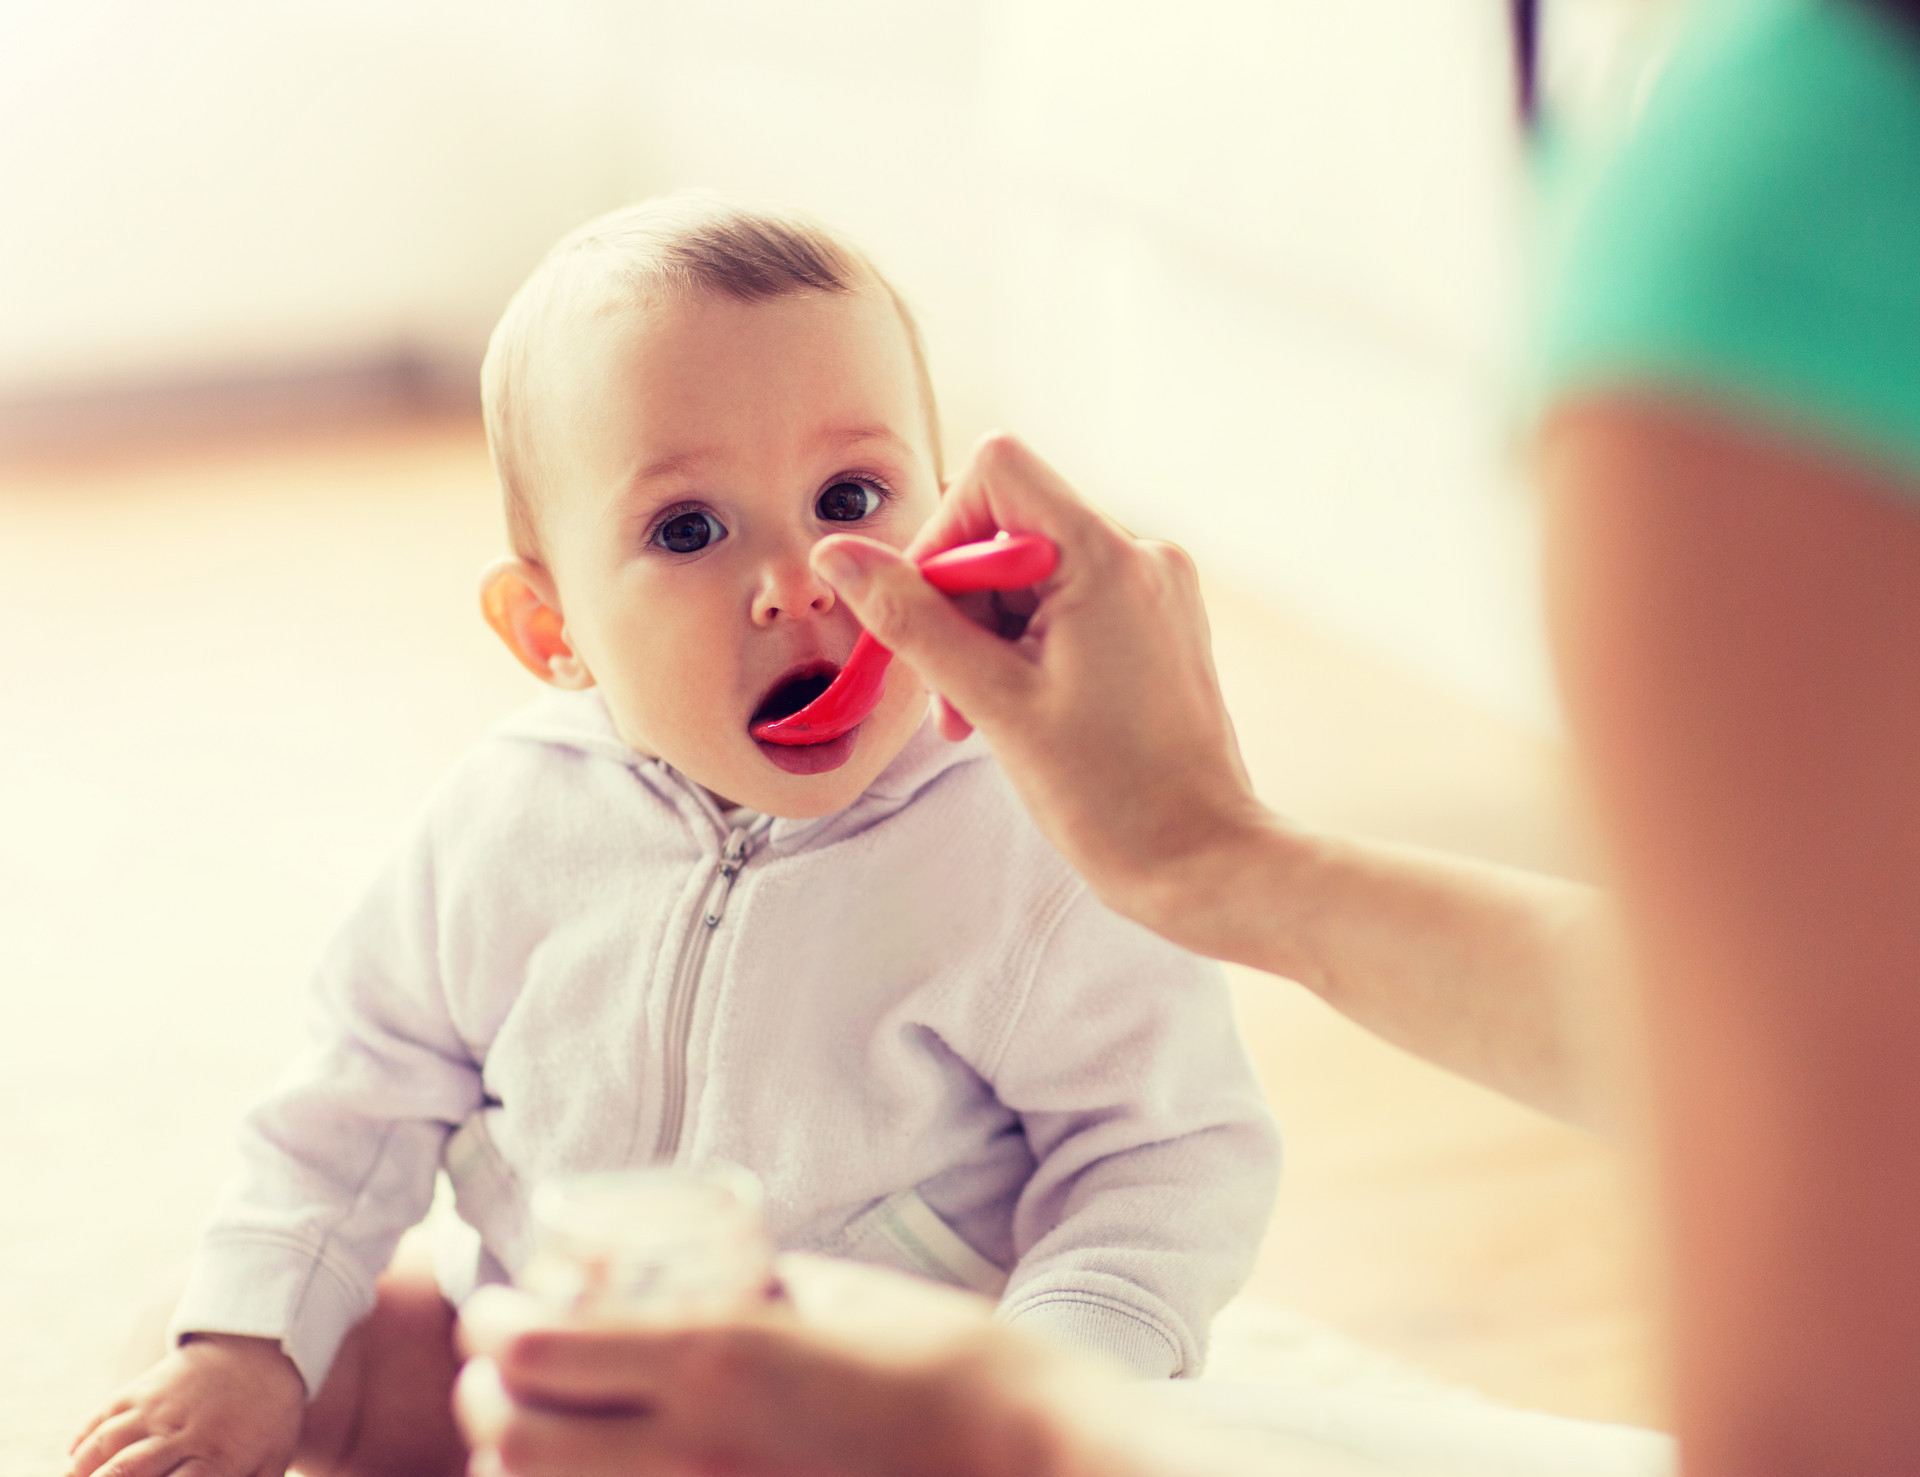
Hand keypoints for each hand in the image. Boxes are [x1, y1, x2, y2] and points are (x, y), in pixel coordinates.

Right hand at [69, 1335, 303, 1476]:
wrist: (262, 1349)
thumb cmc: (269, 1416)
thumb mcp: (272, 1459)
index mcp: (217, 1457)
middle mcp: (182, 1433)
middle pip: (128, 1471)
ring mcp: (159, 1407)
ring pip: (107, 1444)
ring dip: (80, 1471)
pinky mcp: (143, 1388)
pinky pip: (104, 1414)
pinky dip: (83, 1438)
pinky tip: (72, 1457)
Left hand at [455, 1255, 1130, 1476]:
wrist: (1029, 1461)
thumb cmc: (956, 1368)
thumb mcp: (848, 1294)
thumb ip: (764, 1288)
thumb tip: (715, 1277)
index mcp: (720, 1356)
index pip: (541, 1353)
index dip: (493, 1329)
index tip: (496, 1309)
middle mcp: (693, 1448)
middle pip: (516, 1440)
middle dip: (488, 1401)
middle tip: (501, 1370)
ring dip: (523, 1465)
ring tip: (543, 1431)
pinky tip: (613, 1473)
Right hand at [810, 433, 1267, 955]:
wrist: (1200, 862)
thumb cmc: (1114, 796)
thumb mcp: (993, 701)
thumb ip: (911, 619)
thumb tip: (840, 558)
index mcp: (1109, 557)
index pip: (999, 472)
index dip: (945, 535)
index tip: (931, 615)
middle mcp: (1141, 556)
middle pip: (1008, 529)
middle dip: (960, 605)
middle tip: (952, 693)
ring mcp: (1153, 590)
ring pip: (1031, 574)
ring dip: (987, 637)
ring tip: (982, 716)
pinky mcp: (1153, 626)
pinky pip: (1067, 605)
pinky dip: (1026, 649)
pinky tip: (1018, 711)